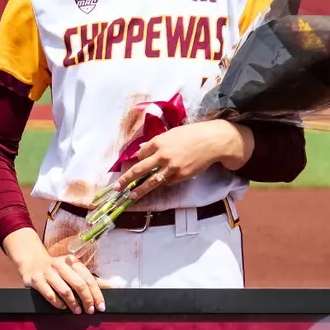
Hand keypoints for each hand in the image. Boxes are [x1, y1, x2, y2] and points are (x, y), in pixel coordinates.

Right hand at [3, 227, 103, 314]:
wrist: (31, 263)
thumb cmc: (57, 269)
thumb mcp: (73, 270)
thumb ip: (90, 279)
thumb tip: (112, 286)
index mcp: (72, 262)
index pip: (89, 279)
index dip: (96, 294)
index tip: (101, 306)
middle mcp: (61, 265)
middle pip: (79, 284)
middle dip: (87, 300)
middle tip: (90, 311)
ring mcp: (48, 272)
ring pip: (65, 290)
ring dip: (73, 303)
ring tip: (77, 311)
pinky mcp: (37, 280)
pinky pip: (50, 295)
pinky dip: (58, 303)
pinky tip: (62, 307)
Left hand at [118, 121, 252, 201]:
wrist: (211, 141)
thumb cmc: (192, 134)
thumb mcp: (172, 133)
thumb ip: (157, 142)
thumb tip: (144, 150)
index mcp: (159, 142)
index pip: (141, 154)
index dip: (137, 160)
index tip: (132, 165)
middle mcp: (162, 155)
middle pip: (139, 170)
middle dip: (126, 180)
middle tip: (117, 187)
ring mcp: (171, 167)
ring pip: (151, 182)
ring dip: (140, 190)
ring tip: (131, 196)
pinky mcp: (180, 176)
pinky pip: (167, 182)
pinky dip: (163, 183)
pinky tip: (161, 184)